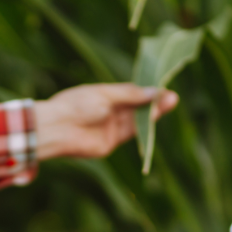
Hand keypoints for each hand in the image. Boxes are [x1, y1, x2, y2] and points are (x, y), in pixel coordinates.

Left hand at [34, 83, 178, 160]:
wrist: (58, 127)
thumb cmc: (77, 104)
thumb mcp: (106, 94)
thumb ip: (130, 95)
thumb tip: (154, 91)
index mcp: (104, 96)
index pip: (131, 93)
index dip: (147, 91)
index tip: (164, 88)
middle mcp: (109, 112)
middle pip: (136, 107)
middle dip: (154, 102)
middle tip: (173, 97)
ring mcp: (110, 128)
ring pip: (136, 121)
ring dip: (153, 113)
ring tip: (170, 103)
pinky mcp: (111, 143)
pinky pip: (131, 134)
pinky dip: (144, 127)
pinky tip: (156, 117)